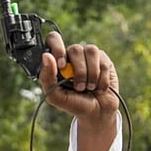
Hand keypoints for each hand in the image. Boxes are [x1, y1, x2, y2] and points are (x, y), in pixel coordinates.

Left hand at [41, 32, 119, 150]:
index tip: (61, 65)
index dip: (57, 47)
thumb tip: (46, 56)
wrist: (96, 111)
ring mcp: (88, 56)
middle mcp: (72, 56)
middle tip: (78, 87)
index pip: (53, 39)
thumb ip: (47, 77)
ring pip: (90, 51)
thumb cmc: (73, 103)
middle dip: (78, 71)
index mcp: (56, 62)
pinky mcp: (103, 60)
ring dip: (90, 74)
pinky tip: (99, 87)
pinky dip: (100, 78)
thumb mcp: (55, 96)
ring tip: (88, 88)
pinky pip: (103, 61)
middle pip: (74, 48)